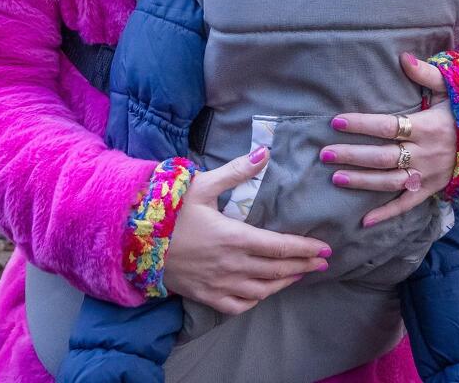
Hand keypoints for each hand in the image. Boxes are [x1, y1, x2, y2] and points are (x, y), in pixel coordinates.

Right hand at [162, 147, 330, 314]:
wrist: (133, 238)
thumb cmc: (169, 209)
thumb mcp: (203, 185)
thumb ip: (237, 171)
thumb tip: (265, 152)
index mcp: (234, 237)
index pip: (281, 247)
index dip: (306, 249)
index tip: (325, 250)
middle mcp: (231, 264)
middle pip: (277, 270)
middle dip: (304, 266)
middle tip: (322, 264)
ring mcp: (218, 282)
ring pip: (261, 290)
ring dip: (284, 284)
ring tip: (298, 275)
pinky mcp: (204, 294)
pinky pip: (236, 305)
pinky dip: (255, 301)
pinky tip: (262, 293)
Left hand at [322, 53, 457, 227]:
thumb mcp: (450, 88)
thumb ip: (426, 73)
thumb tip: (403, 57)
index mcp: (426, 127)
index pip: (387, 126)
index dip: (361, 124)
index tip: (336, 122)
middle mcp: (425, 154)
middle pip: (382, 156)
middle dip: (352, 155)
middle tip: (325, 154)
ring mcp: (427, 175)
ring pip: (389, 181)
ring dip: (362, 181)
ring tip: (335, 178)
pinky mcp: (429, 190)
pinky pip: (406, 204)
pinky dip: (386, 213)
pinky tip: (363, 221)